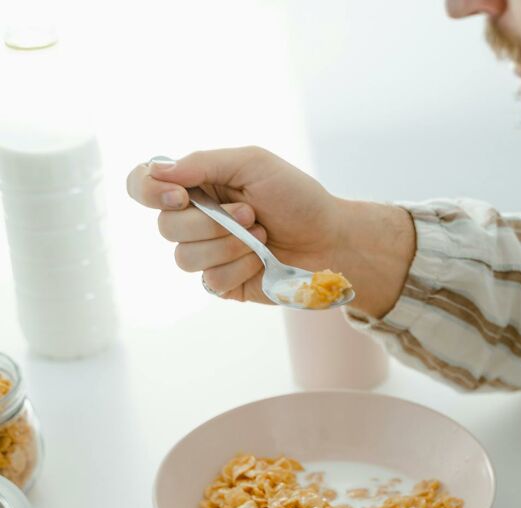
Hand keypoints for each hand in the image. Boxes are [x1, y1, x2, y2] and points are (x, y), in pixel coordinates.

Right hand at [126, 147, 415, 316]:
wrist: (331, 240)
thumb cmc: (296, 197)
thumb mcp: (253, 163)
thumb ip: (203, 163)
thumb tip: (157, 169)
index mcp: (195, 186)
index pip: (142, 186)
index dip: (149, 191)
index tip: (178, 193)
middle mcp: (194, 220)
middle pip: (165, 227)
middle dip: (211, 222)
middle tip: (250, 214)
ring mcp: (207, 255)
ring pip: (184, 258)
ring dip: (228, 245)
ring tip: (260, 236)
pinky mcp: (223, 284)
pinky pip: (210, 281)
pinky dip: (240, 267)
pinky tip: (261, 260)